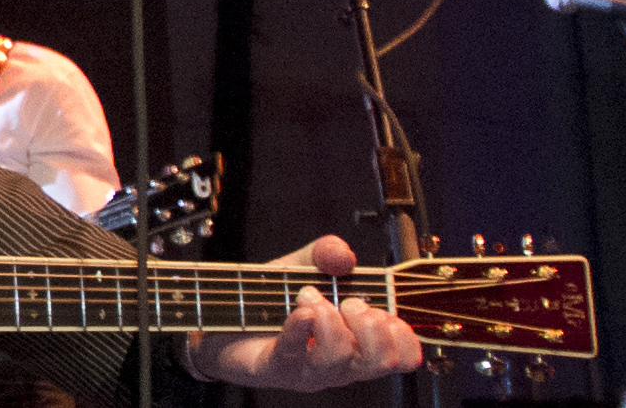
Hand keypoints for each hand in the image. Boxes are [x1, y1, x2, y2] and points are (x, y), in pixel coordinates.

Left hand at [188, 235, 422, 390]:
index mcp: (357, 342)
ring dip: (329, 319)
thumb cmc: (270, 301)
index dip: (404, 334)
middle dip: (370, 323)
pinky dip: (300, 327)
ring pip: (339, 359)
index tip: (380, 308)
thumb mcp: (303, 267)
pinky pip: (296, 355)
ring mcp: (309, 370)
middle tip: (345, 301)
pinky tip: (298, 311)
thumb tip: (344, 255)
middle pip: (380, 361)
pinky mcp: (276, 369)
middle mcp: (340, 363)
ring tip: (308, 298)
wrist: (221, 318)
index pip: (404, 357)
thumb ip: (326, 254)